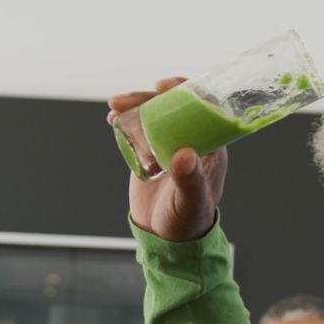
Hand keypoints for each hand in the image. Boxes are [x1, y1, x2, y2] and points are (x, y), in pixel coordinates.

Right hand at [108, 78, 228, 241]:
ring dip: (134, 105)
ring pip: (154, 115)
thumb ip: (190, 180)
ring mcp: (170, 144)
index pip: (204, 107)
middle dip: (149, 97)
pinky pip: (139, 129)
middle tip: (126, 99)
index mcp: (211, 146)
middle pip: (173, 107)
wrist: (167, 239)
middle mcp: (192, 140)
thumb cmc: (188, 222)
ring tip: (114, 106)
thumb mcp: (190, 201)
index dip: (187, 90)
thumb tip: (185, 154)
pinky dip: (126, 119)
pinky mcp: (151, 152)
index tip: (164, 85)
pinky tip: (112, 118)